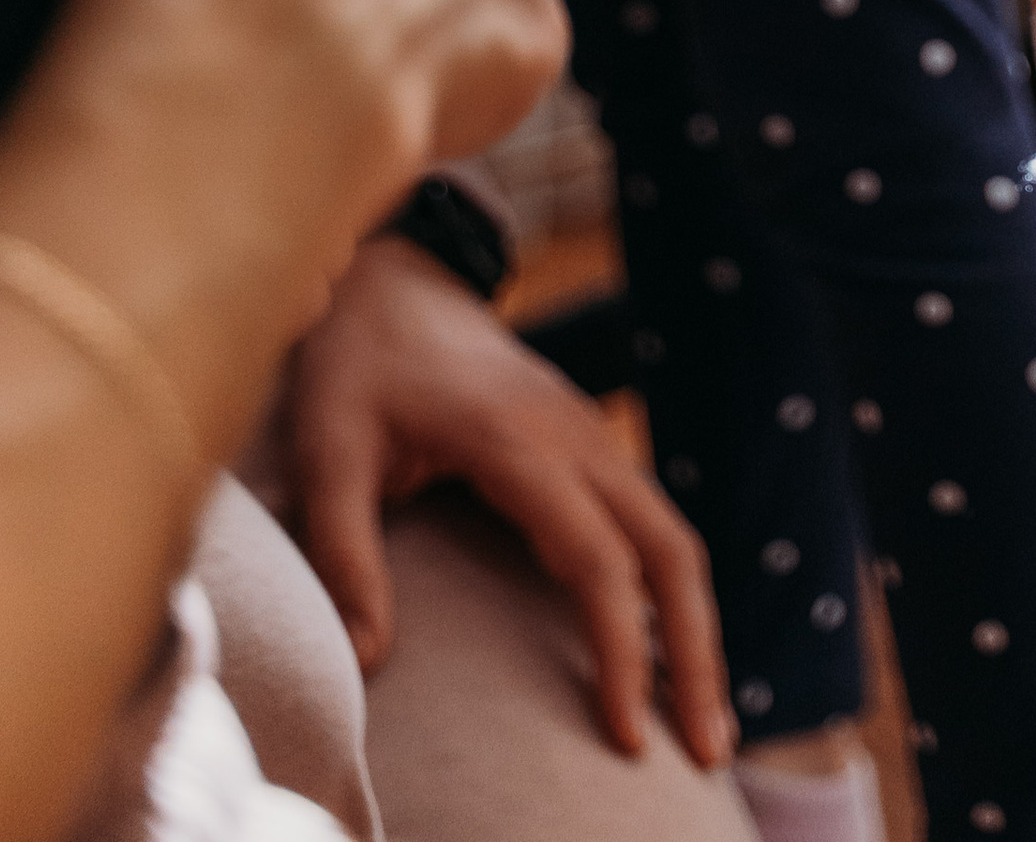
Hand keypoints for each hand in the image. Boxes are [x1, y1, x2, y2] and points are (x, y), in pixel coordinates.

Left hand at [282, 236, 733, 769]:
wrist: (395, 282)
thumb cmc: (357, 369)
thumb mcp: (328, 452)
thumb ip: (344, 554)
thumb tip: (366, 664)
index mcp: (520, 442)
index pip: (597, 562)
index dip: (623, 651)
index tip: (630, 737)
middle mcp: (577, 438)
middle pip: (669, 551)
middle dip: (697, 652)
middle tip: (707, 752)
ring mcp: (592, 436)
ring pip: (673, 537)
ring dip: (696, 626)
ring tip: (704, 721)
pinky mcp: (590, 444)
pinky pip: (651, 522)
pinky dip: (673, 591)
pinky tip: (669, 650)